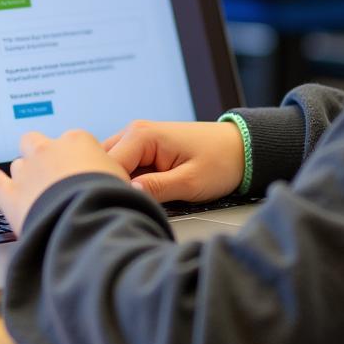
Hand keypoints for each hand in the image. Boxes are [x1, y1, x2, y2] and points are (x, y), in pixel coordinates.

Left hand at [0, 129, 129, 235]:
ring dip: (23, 175)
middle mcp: (49, 149)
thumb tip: (123, 188)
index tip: (78, 171)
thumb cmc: (110, 199)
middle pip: (36, 143)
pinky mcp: (10, 193)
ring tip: (30, 192)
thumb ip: (111, 176)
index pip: (71, 142)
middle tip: (50, 176)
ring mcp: (27, 170)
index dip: (73, 158)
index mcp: (77, 140)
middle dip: (40, 156)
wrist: (88, 217)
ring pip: (18, 164)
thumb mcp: (122, 181)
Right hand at [102, 120, 243, 203]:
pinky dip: (126, 182)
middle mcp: (134, 132)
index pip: (105, 166)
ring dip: (117, 184)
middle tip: (124, 209)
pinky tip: (138, 197)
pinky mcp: (144, 150)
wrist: (241, 148)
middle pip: (101, 164)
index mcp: (141, 135)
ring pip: (110, 166)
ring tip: (131, 204)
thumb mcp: (190, 182)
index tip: (120, 210)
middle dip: (108, 186)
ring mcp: (137, 140)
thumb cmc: (221, 162)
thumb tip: (126, 195)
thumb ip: (156, 189)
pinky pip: (124, 167)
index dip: (109, 191)